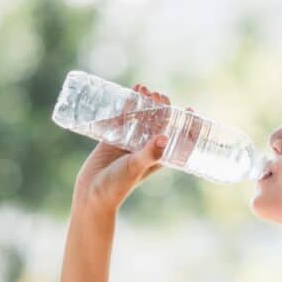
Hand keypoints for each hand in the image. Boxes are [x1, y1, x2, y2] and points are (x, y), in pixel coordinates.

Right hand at [72, 83, 193, 210]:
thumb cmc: (117, 186)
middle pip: (159, 122)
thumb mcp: (135, 167)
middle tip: (158, 95)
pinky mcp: (114, 138)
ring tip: (143, 88)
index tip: (190, 109)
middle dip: (161, 107)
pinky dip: (127, 105)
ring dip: (144, 102)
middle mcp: (146, 148)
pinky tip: (129, 92)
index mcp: (158, 157)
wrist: (91, 193)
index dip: (186, 125)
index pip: (177, 138)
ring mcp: (130, 142)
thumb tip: (164, 137)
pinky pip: (123, 117)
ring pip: (141, 117)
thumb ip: (149, 153)